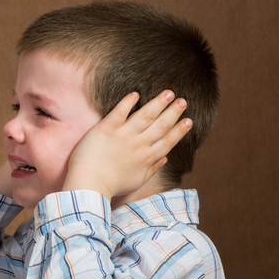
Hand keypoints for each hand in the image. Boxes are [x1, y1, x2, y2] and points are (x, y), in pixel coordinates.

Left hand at [63, 91, 191, 201]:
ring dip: (159, 103)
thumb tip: (165, 159)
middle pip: (161, 125)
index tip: (189, 120)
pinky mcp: (106, 128)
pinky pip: (119, 112)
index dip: (180, 130)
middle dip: (174, 112)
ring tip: (169, 93)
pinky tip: (136, 94)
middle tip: (183, 101)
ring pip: (145, 116)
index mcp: (147, 158)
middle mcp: (138, 144)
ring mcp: (123, 135)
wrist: (89, 184)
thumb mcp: (137, 181)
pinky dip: (128, 102)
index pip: (168, 141)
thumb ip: (152, 169)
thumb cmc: (111, 185)